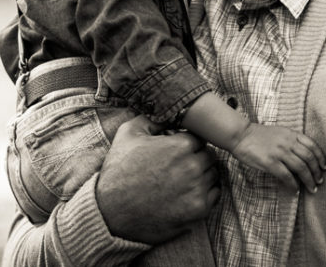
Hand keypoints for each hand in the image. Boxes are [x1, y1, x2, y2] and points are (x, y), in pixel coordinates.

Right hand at [97, 115, 218, 243]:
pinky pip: (214, 195)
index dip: (188, 144)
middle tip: (180, 166)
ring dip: (203, 175)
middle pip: (209, 156)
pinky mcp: (198, 210)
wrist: (111, 212)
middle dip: (197, 158)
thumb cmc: (119, 171)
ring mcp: (197, 190)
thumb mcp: (128, 134)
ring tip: (183, 180)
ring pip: (213, 175)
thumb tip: (165, 114)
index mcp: (181, 145)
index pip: (199, 138)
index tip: (177, 151)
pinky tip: (188, 193)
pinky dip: (205, 193)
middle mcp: (193, 166)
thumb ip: (151, 118)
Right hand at [229, 123, 325, 191]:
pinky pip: (286, 176)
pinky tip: (295, 189)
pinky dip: (293, 184)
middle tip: (319, 180)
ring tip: (312, 188)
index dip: (321, 157)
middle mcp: (288, 142)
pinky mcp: (270, 162)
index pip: (312, 145)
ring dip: (309, 180)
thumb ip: (292, 141)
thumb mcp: (279, 132)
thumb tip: (304, 156)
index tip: (325, 167)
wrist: (241, 135)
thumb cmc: (259, 135)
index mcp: (291, 134)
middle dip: (317, 171)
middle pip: (309, 158)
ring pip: (301, 167)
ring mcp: (279, 152)